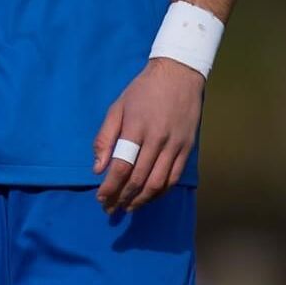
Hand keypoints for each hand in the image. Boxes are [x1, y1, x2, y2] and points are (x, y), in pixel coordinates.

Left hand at [91, 57, 204, 213]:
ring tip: (128, 207)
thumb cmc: (143, 90)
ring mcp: (174, 145)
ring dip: (141, 200)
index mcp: (136, 128)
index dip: (110, 187)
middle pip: (138, 179)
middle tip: (110, 209)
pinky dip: (160, 192)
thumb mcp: (117, 107)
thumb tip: (98, 168)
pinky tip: (149, 197)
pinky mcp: (187, 148)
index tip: (101, 198)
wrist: (178, 74)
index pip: (121, 167)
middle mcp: (157, 139)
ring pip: (157, 183)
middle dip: (122, 198)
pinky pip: (173, 178)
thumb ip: (105, 137)